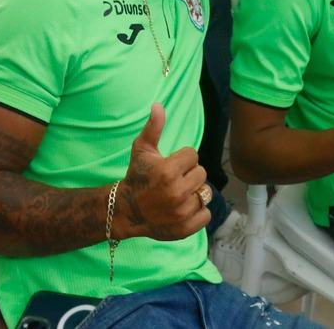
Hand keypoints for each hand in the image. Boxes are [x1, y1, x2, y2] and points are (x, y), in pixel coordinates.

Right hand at [117, 104, 210, 241]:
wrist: (127, 210)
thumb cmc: (137, 176)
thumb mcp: (142, 150)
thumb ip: (153, 127)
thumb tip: (158, 105)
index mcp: (168, 171)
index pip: (193, 155)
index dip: (182, 159)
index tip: (170, 165)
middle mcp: (177, 192)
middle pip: (201, 173)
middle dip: (189, 175)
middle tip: (174, 180)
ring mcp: (182, 212)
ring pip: (205, 193)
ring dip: (194, 192)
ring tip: (179, 194)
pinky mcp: (186, 228)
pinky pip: (206, 214)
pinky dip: (198, 212)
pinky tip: (183, 208)